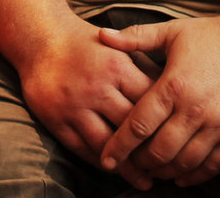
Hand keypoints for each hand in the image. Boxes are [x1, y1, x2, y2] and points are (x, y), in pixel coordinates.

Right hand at [14, 17, 159, 190]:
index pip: (149, 102)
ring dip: (129, 167)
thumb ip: (143, 68)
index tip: (179, 140)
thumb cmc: (86, 44)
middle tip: (167, 168)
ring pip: (108, 145)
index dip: (166, 123)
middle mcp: (97, 88)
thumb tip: (175, 95)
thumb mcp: (118, 47)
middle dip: (151, 151)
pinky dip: (101, 162)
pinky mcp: (57, 120)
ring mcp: (75, 106)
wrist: (40, 39)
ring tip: (146, 181)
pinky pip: (83, 149)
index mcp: (117, 67)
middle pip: (131, 128)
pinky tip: (115, 169)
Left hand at [96, 11, 219, 187]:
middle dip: (139, 162)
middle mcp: (195, 110)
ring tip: (151, 170)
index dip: (120, 145)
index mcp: (174, 85)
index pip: (139, 124)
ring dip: (164, 171)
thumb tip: (102, 35)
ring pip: (184, 163)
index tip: (107, 158)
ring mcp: (218, 126)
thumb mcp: (171, 31)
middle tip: (128, 165)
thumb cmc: (212, 36)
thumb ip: (135, 37)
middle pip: (159, 150)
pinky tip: (180, 176)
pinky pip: (212, 166)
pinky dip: (193, 176)